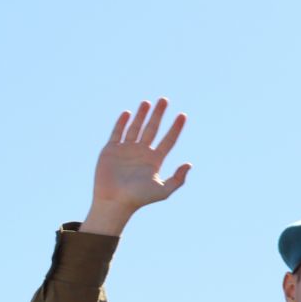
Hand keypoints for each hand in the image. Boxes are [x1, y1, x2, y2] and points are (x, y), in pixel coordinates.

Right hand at [85, 99, 190, 234]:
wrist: (115, 201)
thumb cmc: (140, 198)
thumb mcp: (163, 190)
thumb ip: (178, 178)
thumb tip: (189, 164)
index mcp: (155, 160)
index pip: (168, 140)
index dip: (176, 128)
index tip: (183, 115)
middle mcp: (142, 152)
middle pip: (152, 129)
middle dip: (159, 115)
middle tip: (164, 100)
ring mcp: (126, 150)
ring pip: (135, 127)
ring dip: (142, 115)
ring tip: (148, 102)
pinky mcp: (111, 150)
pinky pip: (117, 133)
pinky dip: (121, 123)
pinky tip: (128, 113)